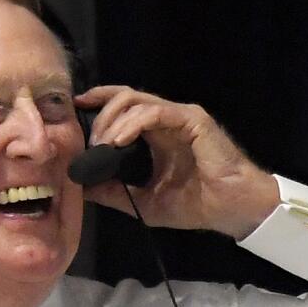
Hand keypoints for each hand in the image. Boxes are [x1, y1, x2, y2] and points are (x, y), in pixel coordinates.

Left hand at [75, 86, 278, 239]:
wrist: (230, 209)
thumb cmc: (196, 205)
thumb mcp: (145, 201)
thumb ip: (115, 192)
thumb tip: (82, 188)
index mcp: (156, 134)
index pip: (123, 105)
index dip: (99, 101)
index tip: (76, 107)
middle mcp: (166, 120)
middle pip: (124, 97)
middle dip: (100, 115)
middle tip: (89, 143)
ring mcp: (179, 117)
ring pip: (136, 101)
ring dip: (112, 121)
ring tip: (102, 145)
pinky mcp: (192, 120)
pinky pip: (154, 112)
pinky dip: (132, 123)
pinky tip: (119, 140)